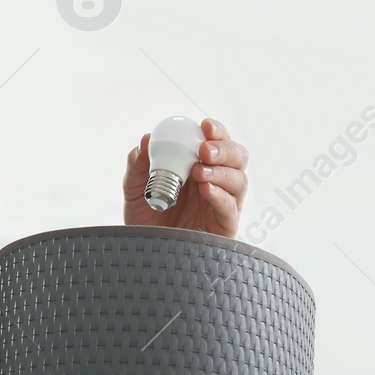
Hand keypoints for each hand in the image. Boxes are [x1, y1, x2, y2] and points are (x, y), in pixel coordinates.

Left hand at [122, 117, 247, 236]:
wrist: (142, 249)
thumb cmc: (144, 218)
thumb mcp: (134, 188)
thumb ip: (138, 164)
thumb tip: (146, 139)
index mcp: (199, 165)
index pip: (217, 142)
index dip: (216, 131)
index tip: (204, 126)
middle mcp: (217, 182)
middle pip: (238, 157)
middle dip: (225, 149)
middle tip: (204, 150)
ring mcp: (223, 204)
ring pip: (239, 181)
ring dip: (222, 172)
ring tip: (198, 172)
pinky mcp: (224, 226)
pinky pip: (231, 209)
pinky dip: (220, 196)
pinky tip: (206, 190)